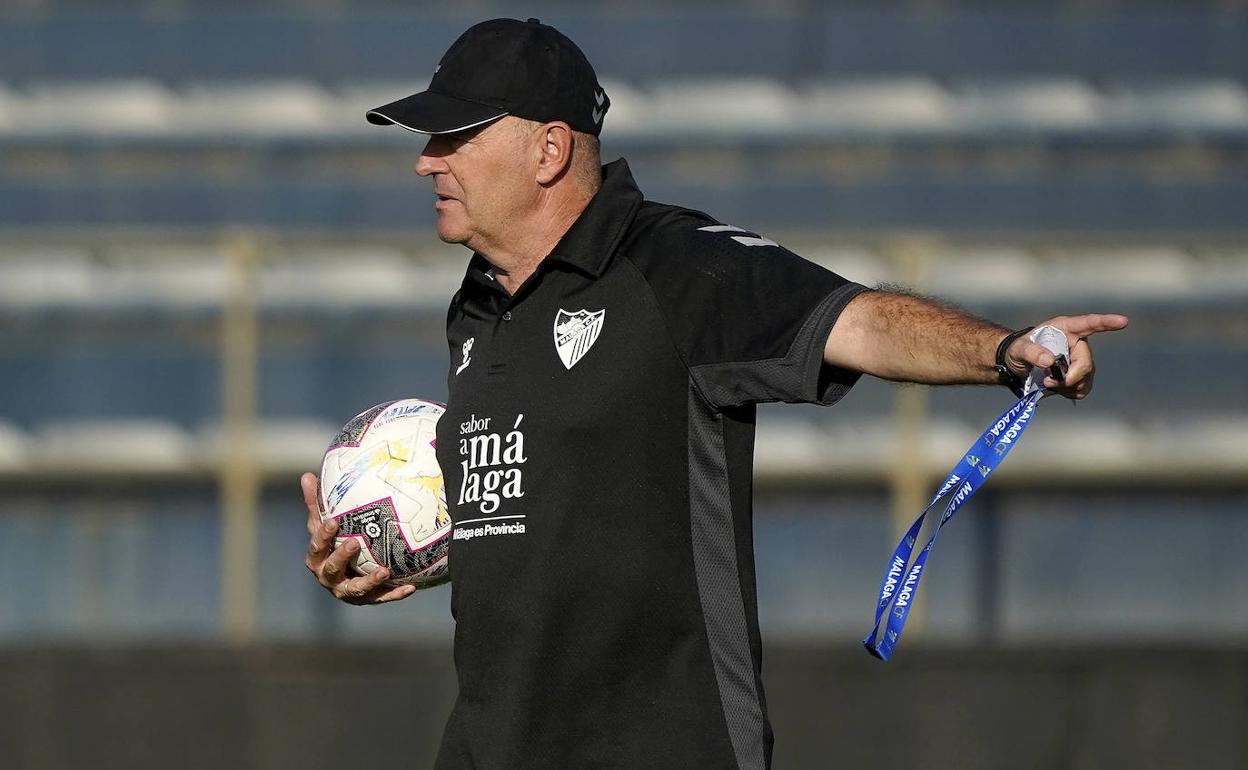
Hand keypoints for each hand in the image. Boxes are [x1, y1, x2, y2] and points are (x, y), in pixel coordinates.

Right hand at [302, 472, 416, 604]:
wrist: (347, 574)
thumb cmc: (334, 542)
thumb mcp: (325, 523)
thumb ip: (317, 503)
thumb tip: (306, 475)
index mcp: (317, 558)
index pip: (316, 546)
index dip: (323, 535)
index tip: (334, 521)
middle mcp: (328, 577)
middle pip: (331, 569)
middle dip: (341, 557)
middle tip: (354, 543)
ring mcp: (347, 591)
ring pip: (355, 589)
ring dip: (369, 581)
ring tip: (384, 571)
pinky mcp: (366, 599)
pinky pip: (381, 598)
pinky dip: (395, 593)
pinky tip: (410, 587)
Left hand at [1006, 314, 1128, 399]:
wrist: (1018, 364)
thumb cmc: (1018, 350)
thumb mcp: (1019, 349)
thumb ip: (1031, 352)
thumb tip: (1050, 361)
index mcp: (1065, 329)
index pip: (1089, 323)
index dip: (1106, 322)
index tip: (1122, 321)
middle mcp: (1077, 342)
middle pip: (1086, 363)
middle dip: (1069, 377)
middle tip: (1048, 381)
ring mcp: (1080, 359)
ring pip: (1085, 378)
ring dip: (1066, 386)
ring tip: (1047, 382)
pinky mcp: (1080, 374)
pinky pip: (1083, 388)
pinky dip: (1070, 392)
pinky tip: (1056, 388)